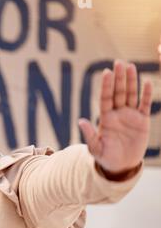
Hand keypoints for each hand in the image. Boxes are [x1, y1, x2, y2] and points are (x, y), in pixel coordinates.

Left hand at [79, 60, 152, 174]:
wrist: (121, 165)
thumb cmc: (105, 157)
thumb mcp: (95, 148)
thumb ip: (89, 134)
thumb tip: (80, 121)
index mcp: (105, 118)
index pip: (106, 98)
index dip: (107, 85)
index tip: (106, 72)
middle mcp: (117, 113)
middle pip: (118, 92)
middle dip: (119, 78)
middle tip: (119, 62)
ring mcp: (130, 115)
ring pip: (131, 95)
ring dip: (131, 81)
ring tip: (131, 66)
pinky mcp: (142, 120)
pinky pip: (144, 105)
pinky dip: (146, 94)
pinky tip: (146, 82)